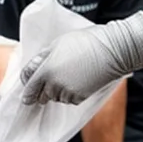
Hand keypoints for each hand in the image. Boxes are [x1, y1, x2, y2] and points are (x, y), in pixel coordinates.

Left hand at [20, 12, 142, 104]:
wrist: (115, 50)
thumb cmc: (88, 41)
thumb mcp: (59, 43)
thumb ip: (42, 57)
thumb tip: (32, 69)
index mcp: (47, 70)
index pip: (29, 88)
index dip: (27, 90)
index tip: (29, 91)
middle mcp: (55, 85)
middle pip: (42, 95)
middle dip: (44, 90)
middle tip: (52, 80)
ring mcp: (69, 92)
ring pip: (56, 98)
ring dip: (58, 91)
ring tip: (70, 76)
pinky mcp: (81, 97)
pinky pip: (70, 100)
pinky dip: (71, 94)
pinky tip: (79, 81)